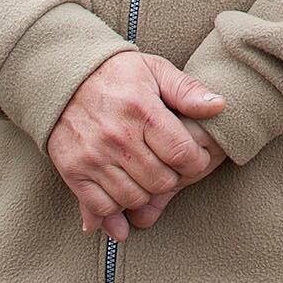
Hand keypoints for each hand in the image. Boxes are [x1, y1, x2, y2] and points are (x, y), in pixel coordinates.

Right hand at [48, 51, 224, 240]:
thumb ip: (187, 90)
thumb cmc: (116, 73)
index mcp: (142, 111)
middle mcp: (117, 137)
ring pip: (134, 198)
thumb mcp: (154, 70)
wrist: (63, 76)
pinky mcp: (73, 170)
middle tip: (170, 168)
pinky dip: (115, 212)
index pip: (182, 154)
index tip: (194, 158)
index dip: (196, 162)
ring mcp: (93, 156)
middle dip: (172, 178)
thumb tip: (219, 106)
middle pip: (161, 181)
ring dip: (146, 194)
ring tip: (146, 178)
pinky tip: (123, 203)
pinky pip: (101, 206)